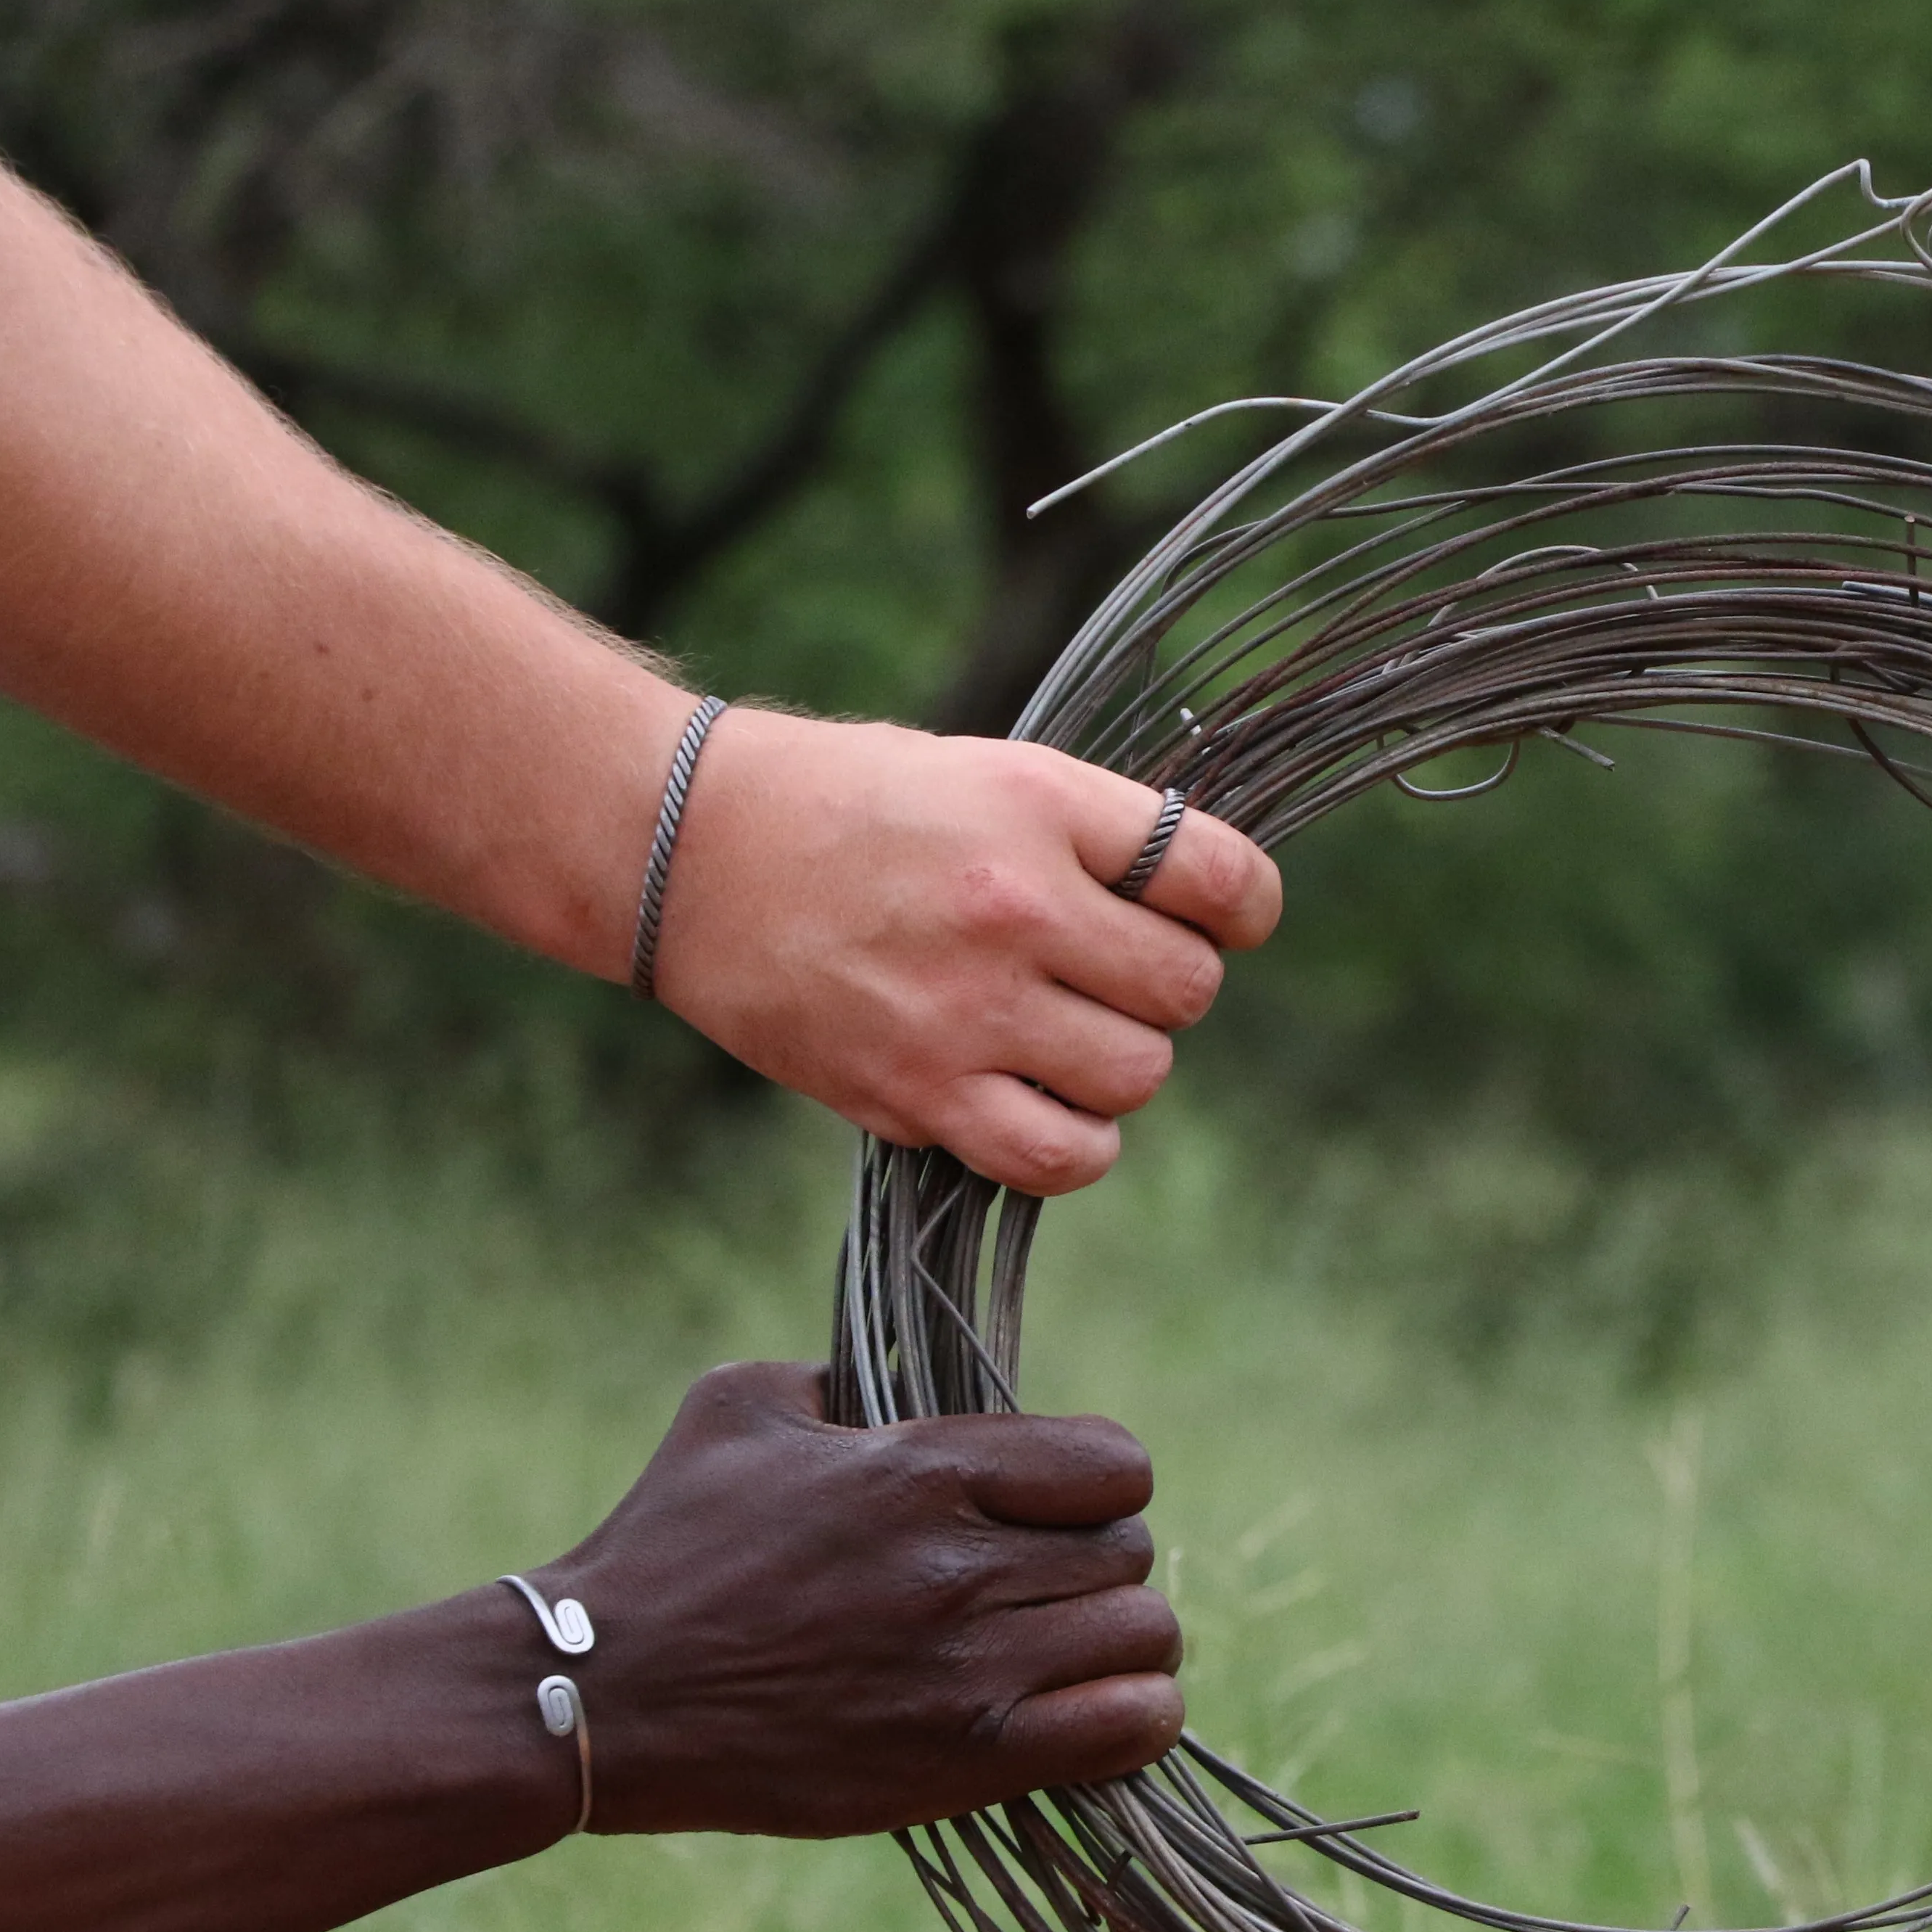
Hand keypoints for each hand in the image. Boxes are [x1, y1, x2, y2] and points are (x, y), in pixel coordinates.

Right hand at [533, 1361, 1183, 1835]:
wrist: (596, 1693)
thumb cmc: (663, 1544)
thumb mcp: (740, 1408)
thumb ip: (844, 1377)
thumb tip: (907, 1370)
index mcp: (923, 1469)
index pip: (1116, 1465)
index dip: (1099, 1484)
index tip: (1053, 1507)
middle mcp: (962, 1566)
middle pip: (1132, 1556)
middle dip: (1097, 1567)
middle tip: (1038, 1589)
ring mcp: (971, 1670)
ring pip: (1143, 1641)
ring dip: (1117, 1645)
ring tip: (1062, 1653)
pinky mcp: (966, 1760)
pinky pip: (1127, 1730)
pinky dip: (1128, 1721)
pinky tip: (1077, 1715)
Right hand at [657, 712, 1281, 1195]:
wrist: (689, 850)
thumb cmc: (851, 806)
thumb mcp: (987, 775)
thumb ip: (1098, 838)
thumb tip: (1209, 908)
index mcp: (1040, 808)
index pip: (1224, 878)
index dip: (1243, 908)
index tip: (1221, 917)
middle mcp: (1015, 907)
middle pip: (1188, 990)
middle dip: (1165, 987)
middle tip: (1102, 972)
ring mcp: (965, 1009)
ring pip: (1138, 1076)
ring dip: (1119, 1064)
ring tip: (1059, 1031)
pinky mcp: (916, 1092)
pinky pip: (1062, 1156)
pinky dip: (1075, 1141)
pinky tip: (1042, 1101)